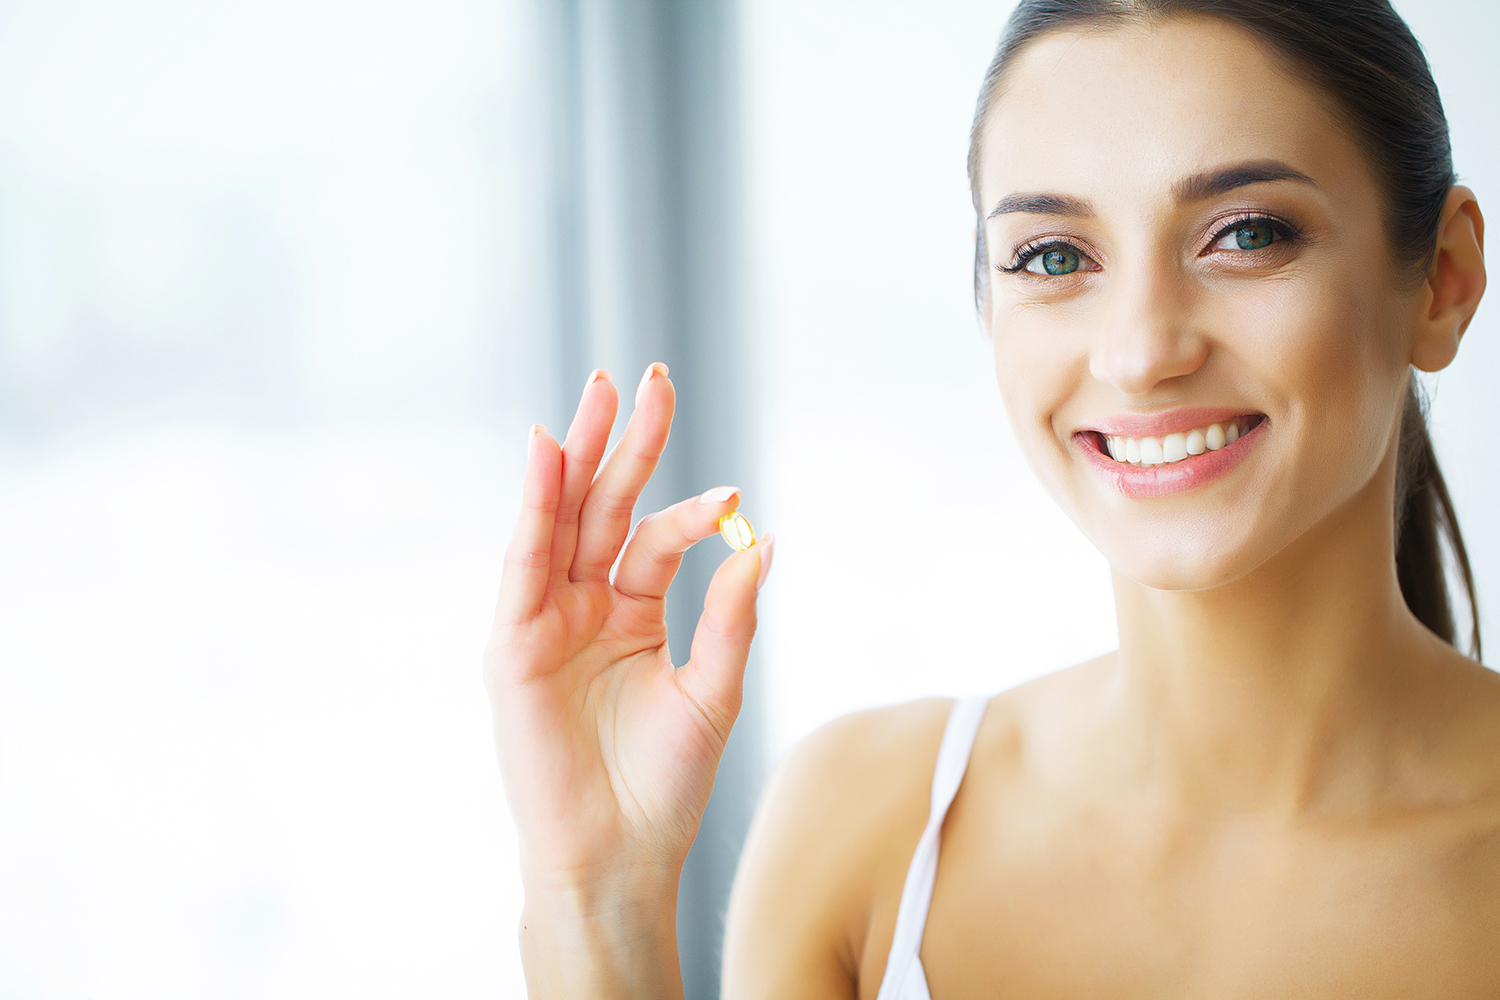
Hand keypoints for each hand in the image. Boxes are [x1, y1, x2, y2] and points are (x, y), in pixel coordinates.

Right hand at [484, 363, 771, 989]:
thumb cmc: (665, 784)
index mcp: (633, 613)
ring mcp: (546, 620)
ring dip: (576, 455)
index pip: (657, 538)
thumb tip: (766, 539)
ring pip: (561, 520)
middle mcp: (586, 606)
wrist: (616, 855)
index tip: (733, 497)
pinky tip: (546, 453)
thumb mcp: (713, 689)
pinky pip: (523, 564)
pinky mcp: (512, 644)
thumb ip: (733, 615)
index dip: (693, 511)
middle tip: (647, 374)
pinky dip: (532, 507)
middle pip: (604, 506)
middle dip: (624, 442)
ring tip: (597, 391)